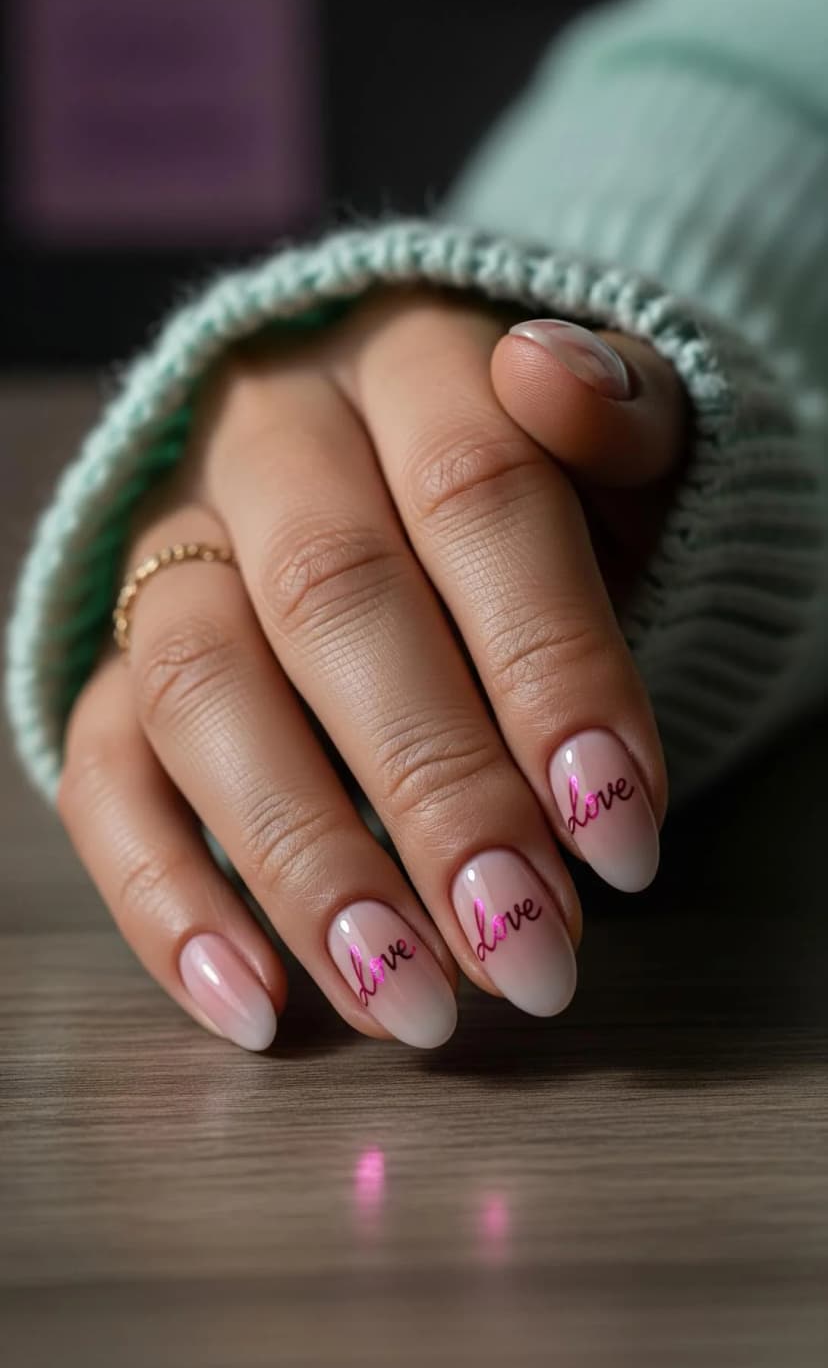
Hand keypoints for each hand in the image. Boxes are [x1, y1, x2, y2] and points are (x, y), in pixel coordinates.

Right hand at [56, 286, 687, 1051]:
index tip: (620, 828)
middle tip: (526, 945)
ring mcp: (173, 552)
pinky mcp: (113, 661)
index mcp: (406, 363)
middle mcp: (268, 444)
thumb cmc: (537, 486)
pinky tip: (256, 1004)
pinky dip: (164, 899)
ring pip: (198, 691)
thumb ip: (619, 414)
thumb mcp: (620, 439)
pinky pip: (102, 772)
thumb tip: (555, 379)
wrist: (415, 470)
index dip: (548, 663)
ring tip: (408, 1002)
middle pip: (332, 602)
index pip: (476, 493)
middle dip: (435, 791)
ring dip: (303, 863)